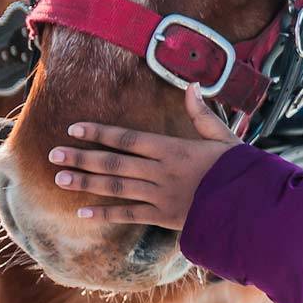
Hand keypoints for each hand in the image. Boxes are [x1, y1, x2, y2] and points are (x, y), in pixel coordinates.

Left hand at [49, 84, 239, 229]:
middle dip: (81, 158)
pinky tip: (82, 212)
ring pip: (115, 187)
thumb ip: (202, 113)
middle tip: (53, 155)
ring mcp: (160, 195)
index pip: (128, 138)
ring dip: (86, 182)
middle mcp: (161, 171)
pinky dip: (105, 213)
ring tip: (60, 179)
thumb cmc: (238, 168)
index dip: (99, 132)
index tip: (74, 128)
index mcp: (173, 148)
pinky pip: (128, 215)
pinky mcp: (163, 216)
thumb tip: (192, 86)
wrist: (250, 204)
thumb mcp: (223, 136)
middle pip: (114, 162)